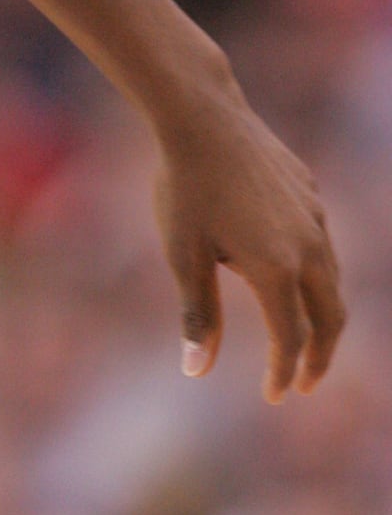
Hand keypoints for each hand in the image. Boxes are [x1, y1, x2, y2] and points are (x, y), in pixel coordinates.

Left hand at [154, 76, 344, 402]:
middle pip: (330, 315)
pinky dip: (315, 276)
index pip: (290, 337)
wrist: (202, 117)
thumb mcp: (183, 258)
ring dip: (321, 316)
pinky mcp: (310, 194)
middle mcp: (307, 245)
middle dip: (320, 356)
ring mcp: (314, 216)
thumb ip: (198, 315)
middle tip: (304, 384)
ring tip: (303, 340)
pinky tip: (292, 279)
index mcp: (276, 268)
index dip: (283, 372)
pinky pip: (322, 245)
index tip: (274, 397)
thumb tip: (197, 371)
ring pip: (332, 279)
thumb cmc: (183, 189)